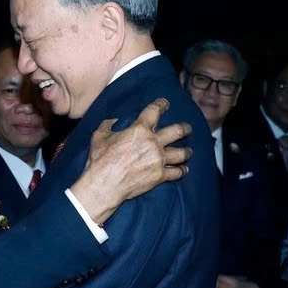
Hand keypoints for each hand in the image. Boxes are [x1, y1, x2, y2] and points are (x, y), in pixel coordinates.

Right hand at [70, 98, 192, 224]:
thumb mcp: (99, 136)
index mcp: (139, 130)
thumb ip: (107, 125)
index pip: (154, 111)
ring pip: (181, 153)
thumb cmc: (100, 160)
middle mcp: (153, 142)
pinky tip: (184, 170)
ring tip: (189, 151)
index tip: (165, 103)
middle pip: (177, 131)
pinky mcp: (160, 176)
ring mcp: (158, 160)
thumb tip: (113, 121)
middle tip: (187, 128)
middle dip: (185, 128)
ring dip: (186, 152)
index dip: (161, 105)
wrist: (105, 184)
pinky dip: (181, 171)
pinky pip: (177, 172)